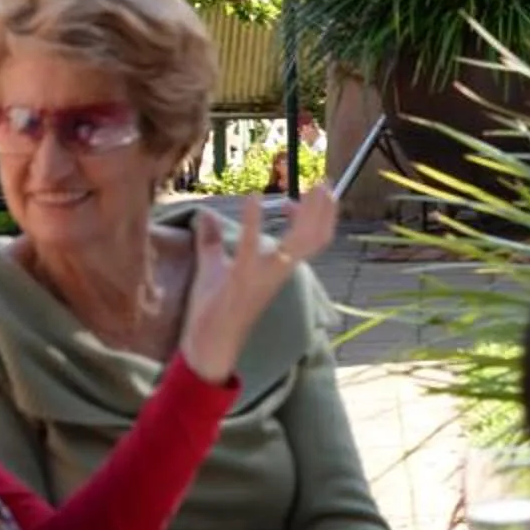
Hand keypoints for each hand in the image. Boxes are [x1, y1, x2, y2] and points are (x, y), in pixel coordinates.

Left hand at [180, 187, 337, 385]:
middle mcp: (277, 273)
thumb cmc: (210, 311)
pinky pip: (251, 248)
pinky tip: (253, 197)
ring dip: (308, 214)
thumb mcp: (211, 269)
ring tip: (310, 188)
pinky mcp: (240, 281)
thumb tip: (203, 214)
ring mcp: (261, 277)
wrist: (206, 348)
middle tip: (326, 182)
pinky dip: (253, 221)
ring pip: (298, 244)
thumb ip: (210, 241)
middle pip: (314, 240)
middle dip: (324, 211)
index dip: (318, 217)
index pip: (310, 242)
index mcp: (276, 271)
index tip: (309, 194)